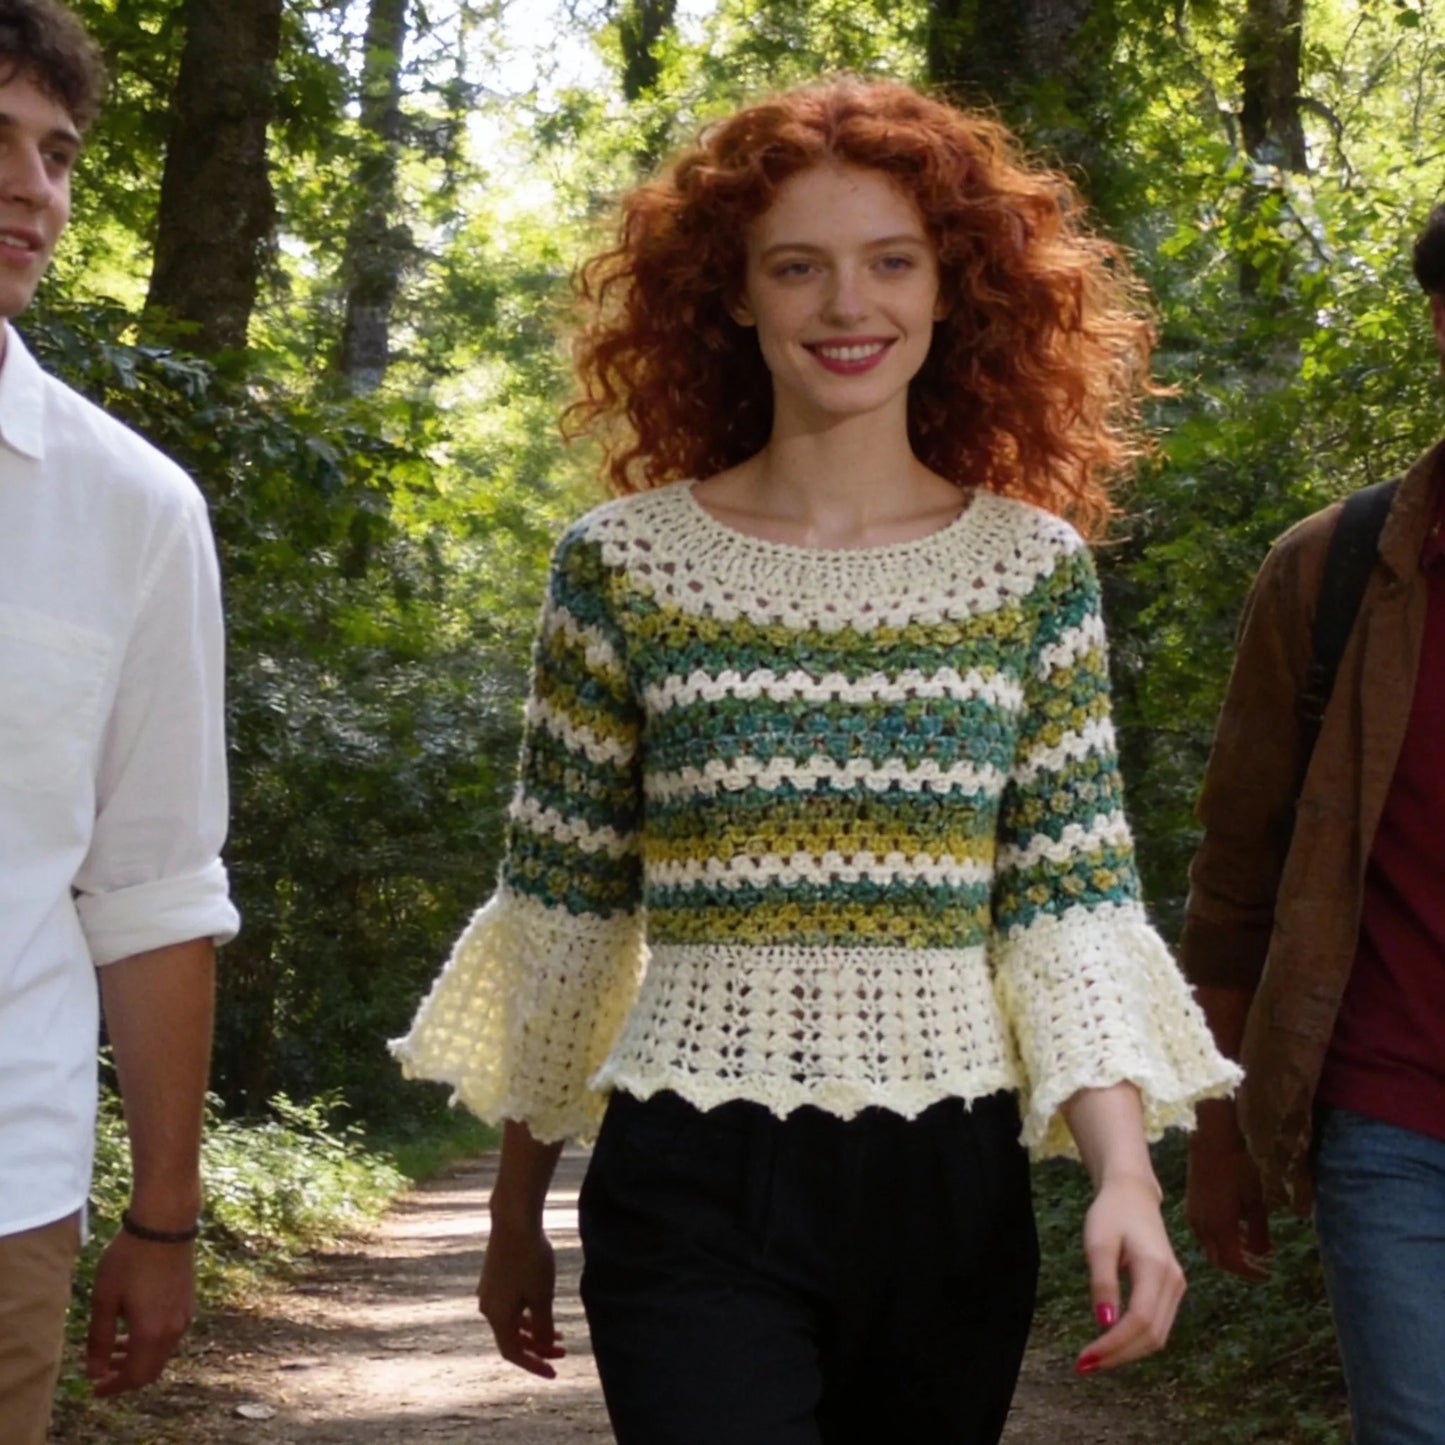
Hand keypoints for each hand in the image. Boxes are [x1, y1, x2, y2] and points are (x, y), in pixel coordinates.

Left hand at [85, 1230, 195, 1396]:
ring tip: (111, 1345)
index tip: (94, 1387)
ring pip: (160, 1352)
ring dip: (136, 1356)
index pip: (135, 1376)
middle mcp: (174, 1330)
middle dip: (125, 1374)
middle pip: (151, 1369)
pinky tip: (132, 1324)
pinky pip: (169, 1335)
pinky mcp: (187, 1301)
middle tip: (101, 1370)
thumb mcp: (105, 1300)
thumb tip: (94, 1372)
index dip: (114, 1386)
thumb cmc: (129, 1259)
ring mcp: (184, 1315)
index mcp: (152, 1333)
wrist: (165, 1224)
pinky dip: (149, 1341)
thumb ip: (99, 1340)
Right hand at [478, 1220, 564, 1377]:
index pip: (513, 1353)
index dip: (534, 1365)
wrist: (514, 1219)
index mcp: (496, 1316)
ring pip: (512, 1322)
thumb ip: (542, 1326)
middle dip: (538, 1347)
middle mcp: (487, 1307)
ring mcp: (488, 1291)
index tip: (555, 1372)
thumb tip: (543, 1346)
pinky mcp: (493, 1277)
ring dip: (534, 1330)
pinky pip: (510, 1306)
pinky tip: (543, 1307)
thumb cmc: (530, 1258)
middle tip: (564, 1350)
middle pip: (512, 1339)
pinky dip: (527, 1314)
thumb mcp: (542, 1296)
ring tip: (559, 1332)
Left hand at [1074, 1173, 1185, 1373]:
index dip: (1114, 1345)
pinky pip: (1157, 1325)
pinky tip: (1111, 1342)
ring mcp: (1177, 1287)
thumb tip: (1103, 1322)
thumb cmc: (1111, 1213)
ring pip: (1158, 1335)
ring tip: (1094, 1358)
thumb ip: (1102, 1282)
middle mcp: (1173, 1282)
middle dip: (1119, 1355)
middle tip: (1084, 1365)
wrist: (1132, 1194)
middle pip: (1152, 1335)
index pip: (1140, 1320)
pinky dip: (1135, 1340)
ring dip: (1127, 1352)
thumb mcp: (1098, 1242)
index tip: (1086, 1358)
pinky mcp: (1171, 1290)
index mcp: (1156, 1269)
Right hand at [1185, 1097, 1270, 1279]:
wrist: (1214, 1136)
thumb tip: (1264, 1254)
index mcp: (1220, 1226)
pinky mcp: (1191, 1202)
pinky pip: (1203, 1231)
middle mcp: (1202, 1224)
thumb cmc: (1241, 1165)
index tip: (1267, 1274)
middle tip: (1258, 1265)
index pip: (1234, 1263)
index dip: (1251, 1273)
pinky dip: (1218, 1238)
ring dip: (1227, 1251)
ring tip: (1248, 1246)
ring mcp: (1194, 1213)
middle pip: (1218, 1259)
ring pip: (1209, 1245)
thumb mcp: (1257, 1200)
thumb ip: (1260, 1231)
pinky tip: (1233, 1227)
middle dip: (1238, 1265)